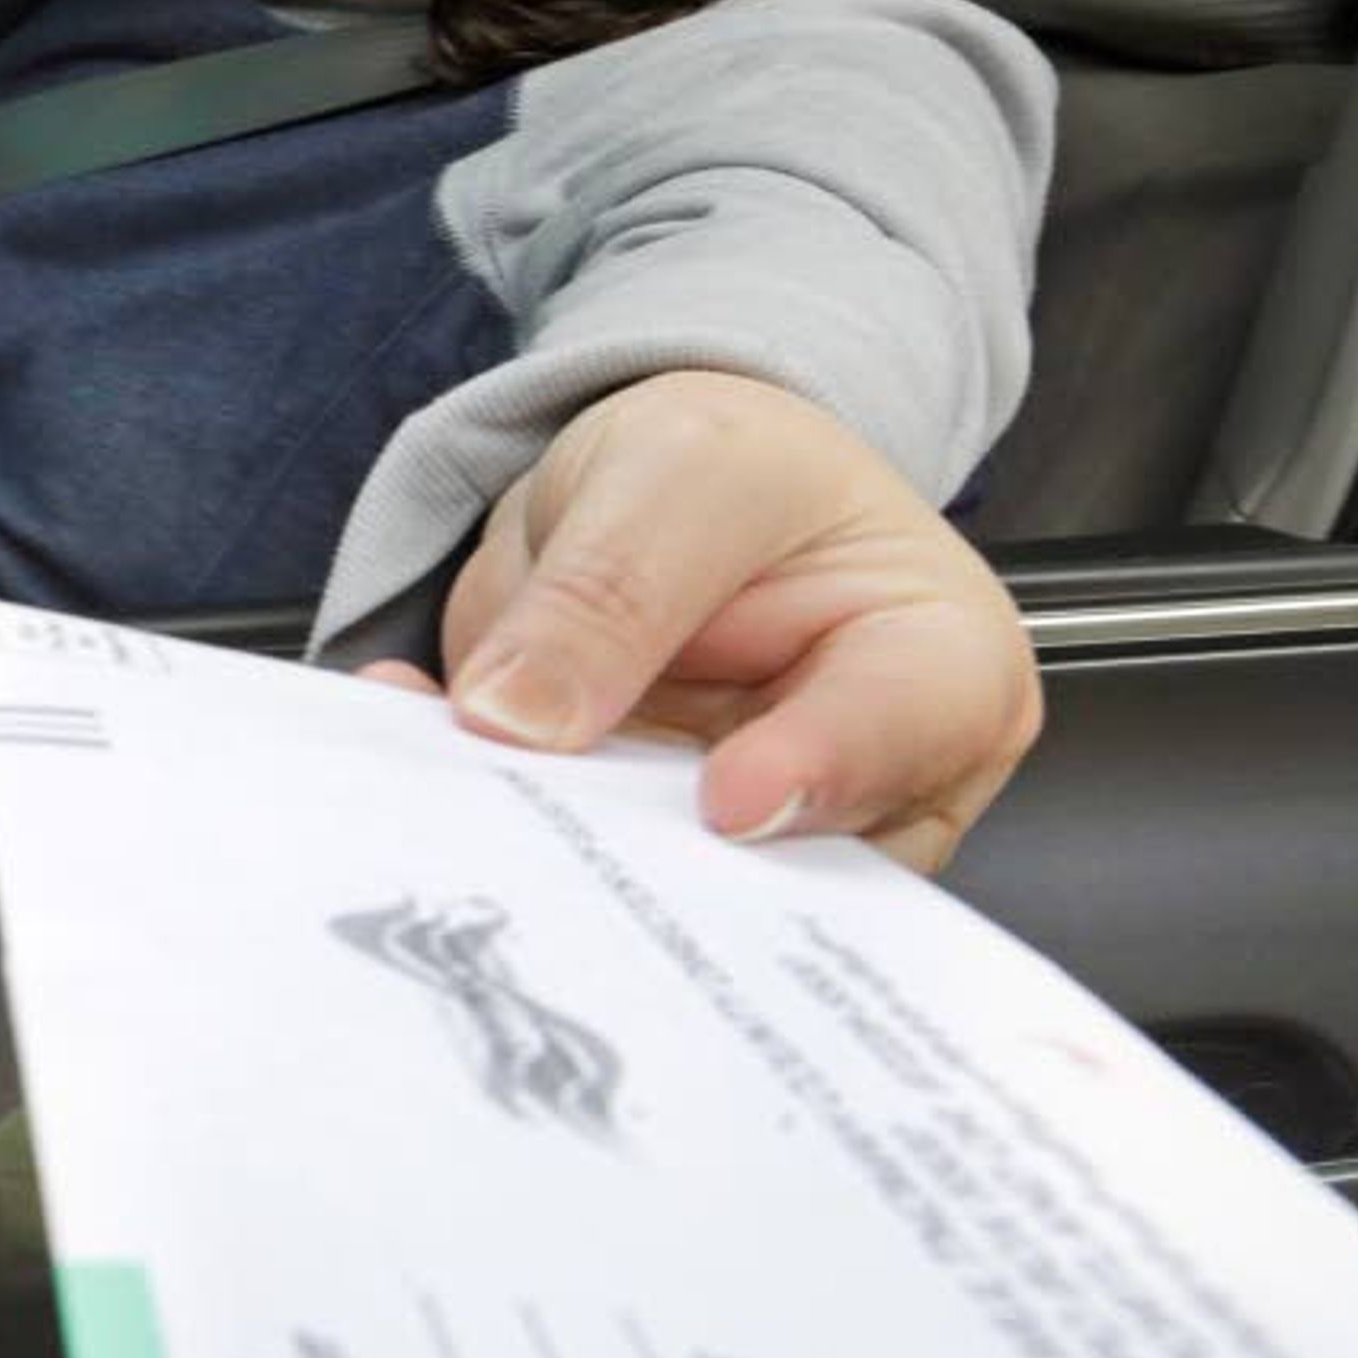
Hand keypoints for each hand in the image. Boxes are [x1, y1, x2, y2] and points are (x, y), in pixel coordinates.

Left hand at [365, 371, 1041, 873]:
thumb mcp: (680, 469)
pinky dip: (487, 823)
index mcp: (941, 667)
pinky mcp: (646, 859)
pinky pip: (569, 865)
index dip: (823, 771)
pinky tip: (417, 778)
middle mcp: (867, 785)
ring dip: (554, 851)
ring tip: (467, 806)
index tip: (731, 803)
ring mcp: (753, 840)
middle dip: (662, 860)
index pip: (909, 731)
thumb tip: (521, 718)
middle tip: (560, 843)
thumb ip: (614, 586)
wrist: (661, 490)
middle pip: (784, 859)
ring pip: (660, 888)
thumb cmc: (735, 468)